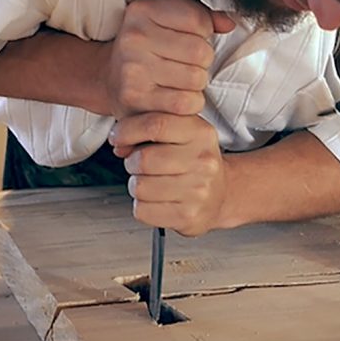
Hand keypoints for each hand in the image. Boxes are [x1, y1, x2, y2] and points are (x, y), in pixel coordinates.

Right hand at [101, 0, 234, 118]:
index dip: (204, 33)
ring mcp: (133, 69)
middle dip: (202, 61)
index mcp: (142, 10)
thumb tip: (228, 22)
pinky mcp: (135, 98)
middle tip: (184, 63)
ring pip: (197, 78)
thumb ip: (202, 15)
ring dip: (196, 83)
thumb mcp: (168, 19)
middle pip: (201, 51)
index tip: (190, 38)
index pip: (199, 19)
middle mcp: (134, 38)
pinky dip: (189, 102)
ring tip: (179, 79)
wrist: (108, 79)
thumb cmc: (146, 48)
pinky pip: (185, 102)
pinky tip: (176, 96)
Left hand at [110, 112, 227, 236]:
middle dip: (132, 162)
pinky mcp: (188, 216)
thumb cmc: (194, 161)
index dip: (127, 130)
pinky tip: (157, 200)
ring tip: (152, 182)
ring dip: (137, 185)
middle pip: (144, 159)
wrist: (221, 194)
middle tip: (140, 164)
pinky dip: (142, 206)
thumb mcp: (182, 131)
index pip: (156, 125)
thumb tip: (119, 141)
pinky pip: (142, 210)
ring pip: (140, 186)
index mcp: (201, 133)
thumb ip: (150, 126)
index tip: (118, 137)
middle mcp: (203, 161)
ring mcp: (198, 190)